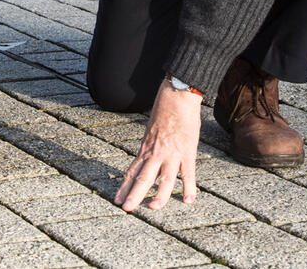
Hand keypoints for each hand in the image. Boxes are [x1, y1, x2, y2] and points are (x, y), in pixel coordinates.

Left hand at [114, 79, 200, 211]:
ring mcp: (172, 154)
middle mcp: (156, 153)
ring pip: (164, 179)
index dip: (124, 187)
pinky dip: (189, 188)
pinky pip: (188, 174)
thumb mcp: (150, 130)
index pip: (132, 171)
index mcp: (145, 148)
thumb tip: (148, 156)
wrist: (177, 96)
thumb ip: (149, 145)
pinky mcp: (187, 152)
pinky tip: (188, 201)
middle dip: (134, 195)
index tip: (117, 200)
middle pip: (143, 178)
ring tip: (153, 208)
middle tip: (127, 209)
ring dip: (159, 196)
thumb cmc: (164, 110)